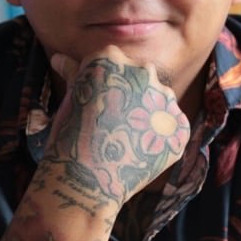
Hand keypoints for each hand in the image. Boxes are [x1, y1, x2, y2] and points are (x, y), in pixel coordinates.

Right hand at [42, 47, 190, 213]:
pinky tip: (141, 149)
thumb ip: (73, 73)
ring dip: (148, 113)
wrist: (86, 182)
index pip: (113, 61)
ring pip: (159, 99)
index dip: (104, 83)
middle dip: (130, 94)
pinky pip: (172, 125)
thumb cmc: (69, 138)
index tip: (96, 103)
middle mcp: (143, 72)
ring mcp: (165, 100)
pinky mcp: (180, 127)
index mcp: (111, 58)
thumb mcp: (69, 99)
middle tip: (112, 122)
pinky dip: (160, 135)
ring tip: (127, 138)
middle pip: (140, 77)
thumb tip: (60, 58)